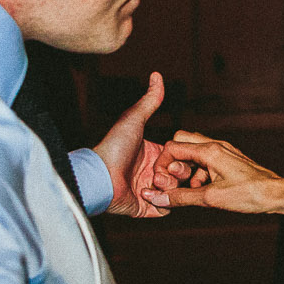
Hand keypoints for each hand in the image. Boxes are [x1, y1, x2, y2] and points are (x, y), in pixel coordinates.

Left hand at [94, 73, 171, 216]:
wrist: (99, 176)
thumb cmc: (113, 147)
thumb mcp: (134, 120)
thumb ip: (149, 101)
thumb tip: (156, 75)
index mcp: (155, 154)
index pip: (181, 155)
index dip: (182, 155)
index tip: (174, 154)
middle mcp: (154, 172)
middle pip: (184, 174)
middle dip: (177, 172)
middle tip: (161, 170)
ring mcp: (152, 191)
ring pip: (178, 191)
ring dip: (167, 185)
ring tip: (150, 181)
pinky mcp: (148, 208)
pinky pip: (167, 207)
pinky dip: (161, 201)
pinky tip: (145, 192)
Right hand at [155, 132, 283, 213]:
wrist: (275, 194)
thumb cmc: (249, 193)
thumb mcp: (211, 198)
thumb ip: (181, 197)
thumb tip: (158, 198)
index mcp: (209, 150)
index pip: (173, 146)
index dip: (162, 164)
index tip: (160, 181)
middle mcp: (216, 145)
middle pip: (181, 141)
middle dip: (172, 160)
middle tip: (174, 180)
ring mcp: (223, 151)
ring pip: (194, 150)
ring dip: (185, 167)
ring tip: (187, 187)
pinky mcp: (229, 159)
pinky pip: (206, 159)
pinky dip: (198, 172)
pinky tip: (202, 189)